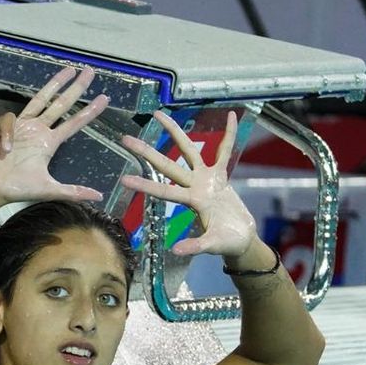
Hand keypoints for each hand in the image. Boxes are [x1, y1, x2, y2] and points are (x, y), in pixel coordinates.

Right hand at [0, 67, 108, 203]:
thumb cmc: (16, 188)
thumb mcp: (49, 190)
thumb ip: (73, 191)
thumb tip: (99, 197)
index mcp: (48, 143)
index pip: (73, 123)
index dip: (88, 111)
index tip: (104, 98)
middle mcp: (37, 130)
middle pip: (60, 104)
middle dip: (76, 88)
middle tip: (90, 71)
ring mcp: (20, 126)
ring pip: (39, 99)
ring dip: (54, 84)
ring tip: (69, 71)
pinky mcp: (1, 125)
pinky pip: (9, 120)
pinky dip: (8, 133)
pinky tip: (5, 149)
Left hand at [119, 110, 256, 257]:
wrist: (241, 239)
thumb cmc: (227, 244)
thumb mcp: (212, 245)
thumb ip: (196, 246)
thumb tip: (176, 250)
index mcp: (191, 201)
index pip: (163, 191)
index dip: (145, 185)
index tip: (124, 179)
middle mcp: (194, 187)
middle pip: (167, 165)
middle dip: (147, 152)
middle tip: (125, 139)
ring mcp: (207, 179)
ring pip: (188, 150)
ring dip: (174, 132)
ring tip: (159, 114)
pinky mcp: (221, 176)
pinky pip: (225, 151)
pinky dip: (230, 135)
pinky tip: (231, 116)